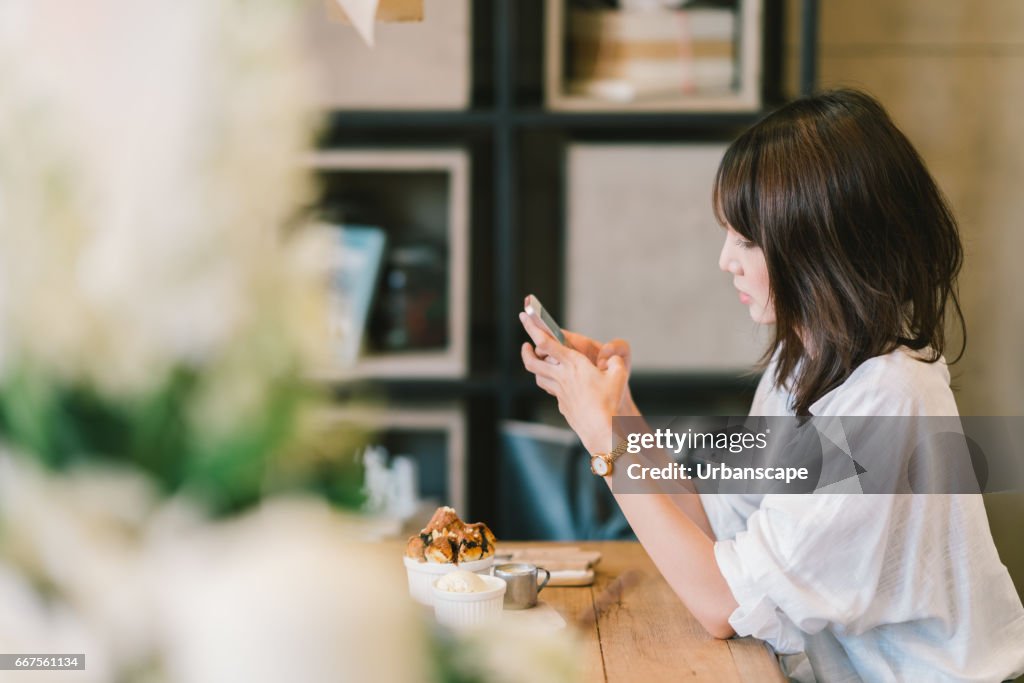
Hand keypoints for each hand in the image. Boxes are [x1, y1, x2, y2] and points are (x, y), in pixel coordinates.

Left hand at [519, 312, 628, 454]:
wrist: (601, 430)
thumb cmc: (609, 402)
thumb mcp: (618, 375)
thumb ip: (614, 361)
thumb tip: (612, 359)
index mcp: (572, 364)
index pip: (545, 342)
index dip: (532, 327)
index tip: (525, 316)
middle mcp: (561, 377)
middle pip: (532, 361)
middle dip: (526, 351)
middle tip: (525, 345)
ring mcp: (559, 393)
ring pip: (538, 377)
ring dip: (536, 368)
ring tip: (539, 362)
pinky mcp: (562, 405)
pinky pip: (552, 391)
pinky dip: (551, 383)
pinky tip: (559, 384)